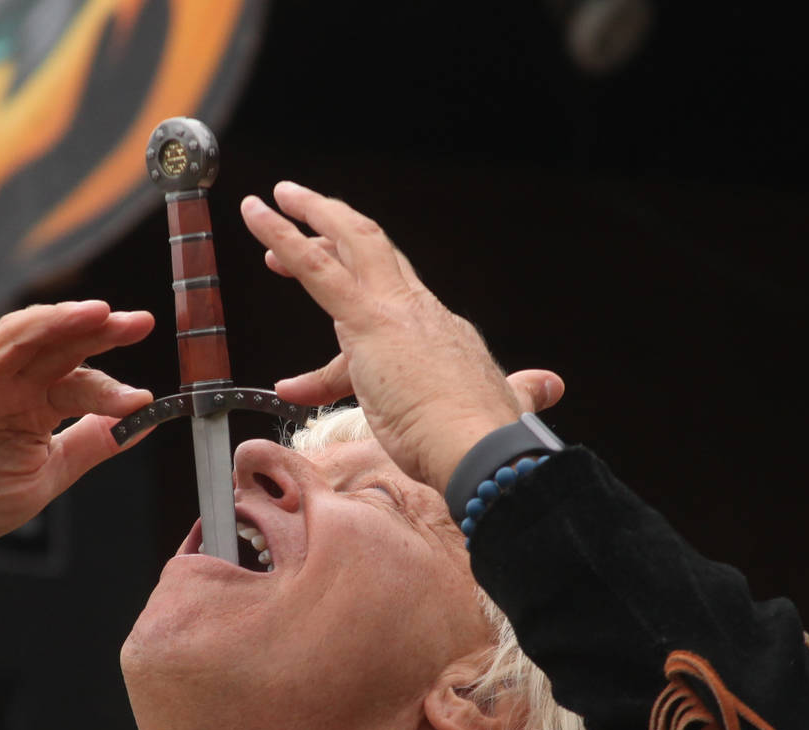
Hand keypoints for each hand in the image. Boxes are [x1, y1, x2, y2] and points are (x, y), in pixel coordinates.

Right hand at [0, 301, 154, 562]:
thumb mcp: (47, 475)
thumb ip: (91, 446)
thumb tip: (143, 422)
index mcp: (35, 402)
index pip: (81, 379)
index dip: (113, 386)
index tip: (144, 400)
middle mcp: (6, 385)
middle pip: (54, 344)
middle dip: (96, 330)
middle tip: (137, 322)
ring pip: (10, 340)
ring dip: (49, 323)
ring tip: (88, 314)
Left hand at [239, 182, 561, 488]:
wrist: (480, 448)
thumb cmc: (483, 443)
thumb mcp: (501, 408)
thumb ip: (520, 392)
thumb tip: (549, 387)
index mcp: (446, 333)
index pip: (395, 308)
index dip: (358, 306)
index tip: (327, 336)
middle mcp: (422, 311)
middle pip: (376, 254)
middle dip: (335, 235)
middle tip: (295, 224)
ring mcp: (394, 311)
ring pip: (348, 244)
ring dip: (307, 219)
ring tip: (270, 202)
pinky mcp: (367, 321)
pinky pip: (317, 267)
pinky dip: (284, 237)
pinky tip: (259, 217)